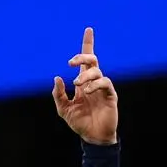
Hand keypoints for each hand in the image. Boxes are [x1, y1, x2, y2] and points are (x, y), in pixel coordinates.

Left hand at [53, 27, 117, 145]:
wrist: (93, 137)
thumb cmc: (80, 123)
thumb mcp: (63, 109)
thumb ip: (58, 94)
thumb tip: (57, 77)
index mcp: (83, 83)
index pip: (86, 60)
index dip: (87, 44)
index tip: (88, 29)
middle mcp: (93, 82)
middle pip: (92, 60)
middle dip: (82, 56)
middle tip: (70, 63)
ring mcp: (102, 88)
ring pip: (97, 71)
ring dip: (85, 75)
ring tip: (77, 84)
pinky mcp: (110, 95)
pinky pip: (105, 82)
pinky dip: (95, 84)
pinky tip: (87, 91)